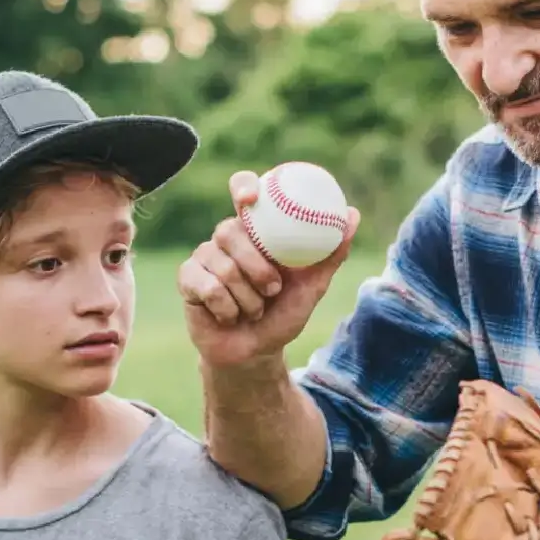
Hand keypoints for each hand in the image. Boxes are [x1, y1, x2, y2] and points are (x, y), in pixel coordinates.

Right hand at [177, 171, 360, 369]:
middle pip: (230, 232)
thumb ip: (331, 253)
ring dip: (247, 298)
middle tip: (273, 290)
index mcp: (255, 230)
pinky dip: (227, 308)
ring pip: (223, 266)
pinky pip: (207, 287)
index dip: (243, 186)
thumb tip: (352, 215)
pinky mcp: (187, 279)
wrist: (256, 353)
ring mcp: (204, 256)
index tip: (250, 200)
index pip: (242, 189)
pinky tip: (229, 316)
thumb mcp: (312, 286)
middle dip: (256, 267)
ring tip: (254, 310)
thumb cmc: (283, 315)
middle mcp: (227, 238)